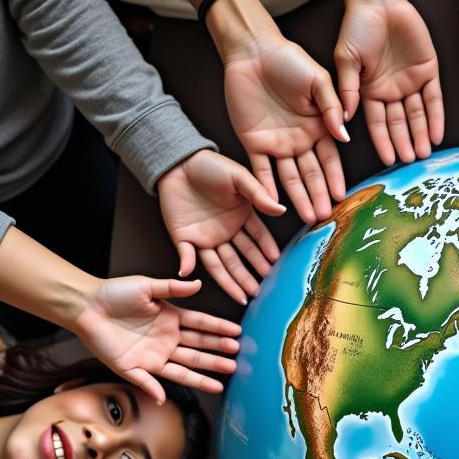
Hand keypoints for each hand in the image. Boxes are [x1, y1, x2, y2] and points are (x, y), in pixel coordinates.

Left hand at [73, 274, 239, 400]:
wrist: (85, 306)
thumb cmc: (114, 293)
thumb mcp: (146, 286)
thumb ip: (172, 288)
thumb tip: (197, 284)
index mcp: (171, 320)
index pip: (201, 326)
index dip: (218, 329)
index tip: (237, 333)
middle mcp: (166, 340)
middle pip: (197, 350)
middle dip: (216, 355)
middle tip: (235, 358)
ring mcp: (152, 356)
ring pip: (181, 369)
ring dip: (201, 377)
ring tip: (221, 384)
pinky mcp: (133, 368)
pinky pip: (146, 382)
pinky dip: (154, 390)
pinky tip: (165, 396)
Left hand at [157, 150, 284, 303]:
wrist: (178, 162)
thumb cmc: (210, 166)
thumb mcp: (238, 176)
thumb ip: (258, 194)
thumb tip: (281, 211)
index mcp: (240, 217)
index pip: (257, 239)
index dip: (266, 252)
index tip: (275, 265)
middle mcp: (225, 231)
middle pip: (240, 257)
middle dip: (251, 274)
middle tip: (263, 290)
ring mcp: (205, 237)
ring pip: (220, 264)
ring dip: (231, 281)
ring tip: (245, 296)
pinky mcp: (184, 238)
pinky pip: (187, 256)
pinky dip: (188, 266)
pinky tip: (192, 277)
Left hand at [224, 36, 348, 223]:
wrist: (253, 50)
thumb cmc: (288, 59)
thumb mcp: (318, 80)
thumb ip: (332, 108)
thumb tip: (345, 138)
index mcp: (318, 127)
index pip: (330, 160)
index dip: (336, 179)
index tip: (342, 198)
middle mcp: (300, 140)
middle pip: (312, 174)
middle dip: (319, 196)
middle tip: (325, 217)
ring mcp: (277, 144)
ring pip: (290, 178)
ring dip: (299, 198)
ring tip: (308, 218)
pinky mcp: (254, 142)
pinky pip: (261, 171)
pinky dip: (266, 188)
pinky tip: (274, 204)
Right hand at [335, 0, 442, 165]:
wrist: (379, 0)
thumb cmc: (357, 27)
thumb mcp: (346, 60)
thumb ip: (348, 90)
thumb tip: (344, 119)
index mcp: (370, 92)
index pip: (378, 123)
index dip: (383, 141)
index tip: (388, 159)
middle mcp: (391, 91)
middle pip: (399, 123)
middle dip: (405, 142)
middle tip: (410, 160)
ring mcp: (410, 82)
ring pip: (418, 115)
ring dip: (421, 134)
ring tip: (424, 153)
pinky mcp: (428, 71)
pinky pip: (434, 99)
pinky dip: (436, 117)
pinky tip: (437, 134)